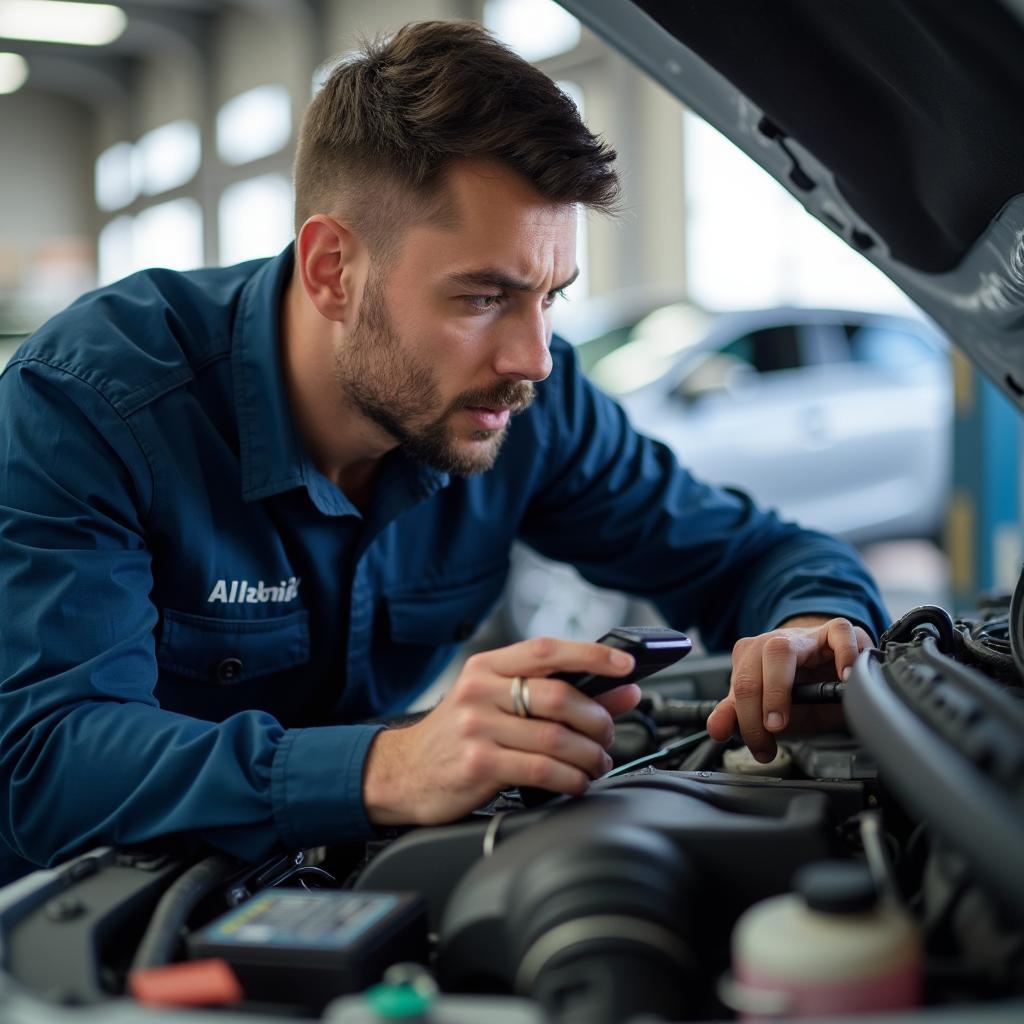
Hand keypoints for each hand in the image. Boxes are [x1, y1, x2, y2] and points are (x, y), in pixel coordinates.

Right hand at [362, 637, 641, 825]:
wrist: (402, 773)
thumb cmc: (459, 735)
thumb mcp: (498, 702)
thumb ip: (558, 692)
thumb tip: (622, 689)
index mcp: (487, 667)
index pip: (546, 650)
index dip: (591, 655)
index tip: (624, 665)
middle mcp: (479, 692)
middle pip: (558, 696)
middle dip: (597, 719)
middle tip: (607, 734)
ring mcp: (476, 728)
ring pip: (555, 738)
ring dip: (590, 755)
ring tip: (596, 763)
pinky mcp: (478, 765)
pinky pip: (541, 771)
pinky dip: (571, 779)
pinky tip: (576, 782)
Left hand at [705, 615, 871, 762]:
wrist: (832, 668)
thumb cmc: (800, 688)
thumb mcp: (767, 707)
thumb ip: (738, 715)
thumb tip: (715, 728)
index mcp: (751, 656)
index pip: (738, 684)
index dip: (745, 718)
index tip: (760, 746)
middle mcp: (773, 641)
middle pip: (753, 668)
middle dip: (758, 709)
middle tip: (772, 735)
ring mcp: (805, 635)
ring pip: (781, 650)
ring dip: (778, 689)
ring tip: (783, 719)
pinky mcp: (837, 632)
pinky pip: (839, 633)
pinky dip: (843, 654)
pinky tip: (844, 679)